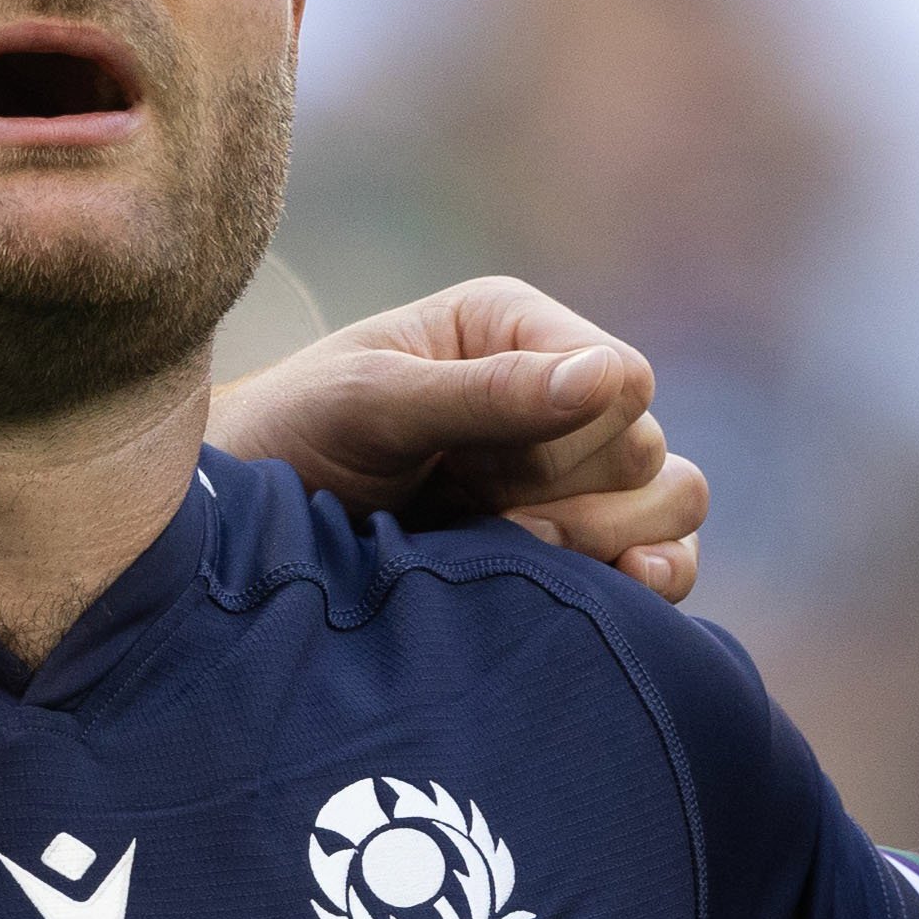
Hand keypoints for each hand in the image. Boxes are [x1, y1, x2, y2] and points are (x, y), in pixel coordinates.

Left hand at [211, 280, 709, 599]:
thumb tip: (612, 378)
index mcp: (519, 331)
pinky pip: (666, 557)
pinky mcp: (579, 543)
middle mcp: (561, 394)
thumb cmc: (294, 440)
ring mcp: (575, 474)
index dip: (569, 436)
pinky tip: (618, 588)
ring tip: (516, 553)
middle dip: (571, 495)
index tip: (475, 464)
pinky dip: (651, 580)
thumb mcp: (373, 405)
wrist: (245, 536)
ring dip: (608, 540)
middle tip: (478, 513)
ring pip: (673, 502)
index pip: (623, 380)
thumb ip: (488, 392)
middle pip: (648, 449)